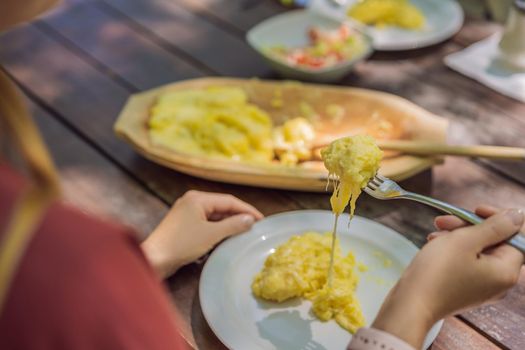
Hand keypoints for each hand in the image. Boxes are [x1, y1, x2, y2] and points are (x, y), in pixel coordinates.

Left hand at [141, 190, 262, 277]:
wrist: (154, 259)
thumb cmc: (181, 244)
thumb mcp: (211, 234)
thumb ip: (233, 225)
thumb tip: (250, 219)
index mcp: (198, 198)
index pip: (229, 200)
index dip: (247, 210)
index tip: (262, 220)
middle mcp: (192, 201)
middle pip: (222, 207)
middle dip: (238, 216)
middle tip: (255, 227)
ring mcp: (187, 213)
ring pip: (214, 216)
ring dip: (228, 224)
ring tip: (244, 233)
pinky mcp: (183, 225)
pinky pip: (206, 224)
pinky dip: (217, 230)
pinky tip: (226, 238)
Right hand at [372, 206, 523, 347]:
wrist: (410, 304)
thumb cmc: (437, 272)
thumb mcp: (465, 241)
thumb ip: (495, 226)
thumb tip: (518, 215)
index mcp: (506, 272)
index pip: (517, 237)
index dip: (499, 219)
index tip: (476, 209)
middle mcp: (499, 283)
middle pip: (495, 243)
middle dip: (470, 226)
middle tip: (445, 220)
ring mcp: (481, 288)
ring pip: (478, 251)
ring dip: (458, 236)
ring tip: (436, 230)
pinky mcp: (464, 290)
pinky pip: (466, 263)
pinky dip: (452, 250)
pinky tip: (434, 243)